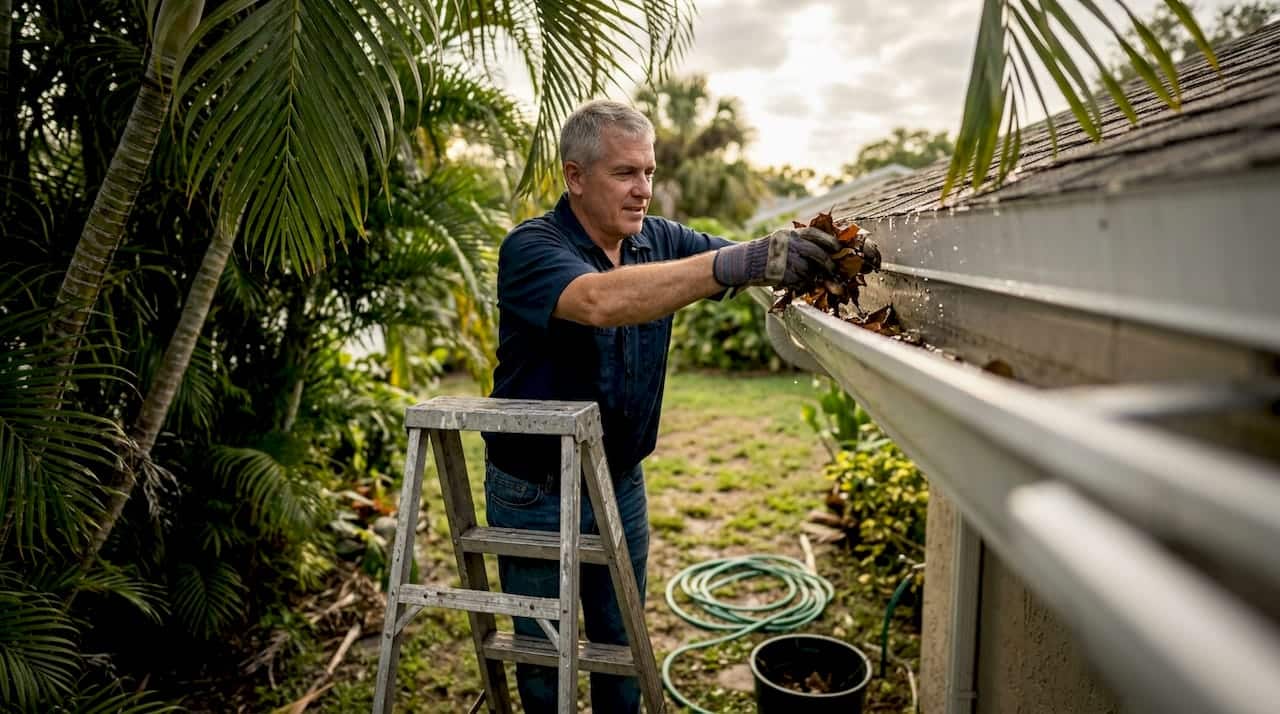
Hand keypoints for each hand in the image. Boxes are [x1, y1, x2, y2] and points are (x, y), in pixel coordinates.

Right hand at [713, 227, 838, 289]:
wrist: (745, 262)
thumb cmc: (768, 251)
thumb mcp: (784, 240)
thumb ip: (802, 243)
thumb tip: (828, 251)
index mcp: (791, 234)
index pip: (816, 234)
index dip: (830, 241)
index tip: (839, 248)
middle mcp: (789, 245)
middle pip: (817, 254)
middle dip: (828, 263)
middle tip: (833, 270)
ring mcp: (785, 260)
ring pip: (809, 270)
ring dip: (815, 276)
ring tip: (814, 277)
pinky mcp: (781, 274)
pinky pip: (799, 280)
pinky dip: (803, 283)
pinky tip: (800, 281)